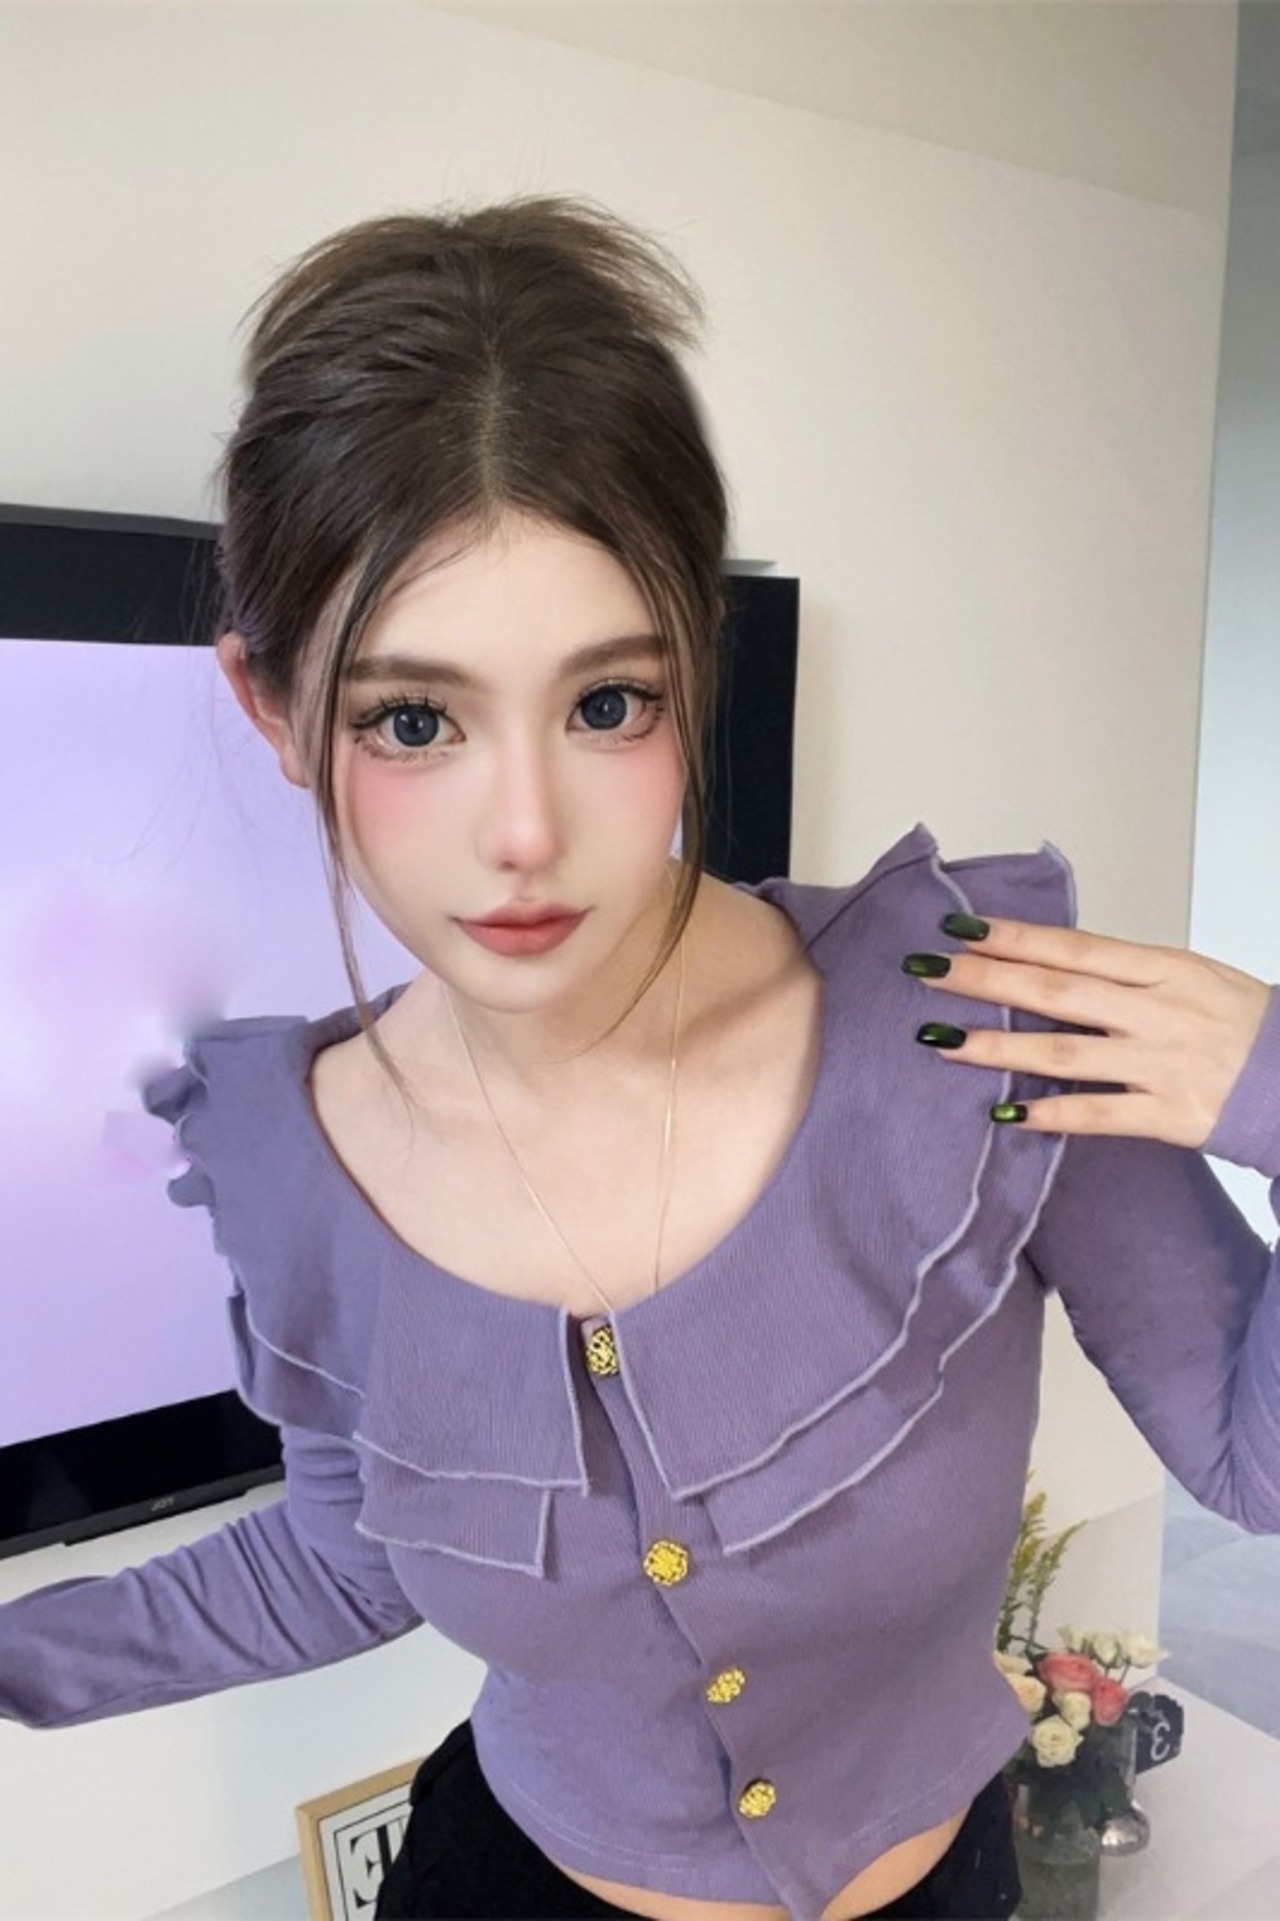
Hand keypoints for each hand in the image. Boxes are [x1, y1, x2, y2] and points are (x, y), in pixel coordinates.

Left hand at [904, 917, 1270, 1145]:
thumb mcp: (1192, 978)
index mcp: (1164, 970)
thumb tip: (1052, 964)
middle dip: (986, 979)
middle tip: (928, 972)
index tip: (959, 927)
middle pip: (1057, 990)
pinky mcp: (1170, 1117)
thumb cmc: (1247, 1024)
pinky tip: (1004, 1111)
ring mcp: (1161, 1064)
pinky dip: (1050, 1113)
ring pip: (1066, 1053)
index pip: (1076, 947)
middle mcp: (1158, 1012)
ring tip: (943, 1041)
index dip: (1015, 937)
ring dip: (999, 1045)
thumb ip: (1127, 975)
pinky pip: (1098, 1115)